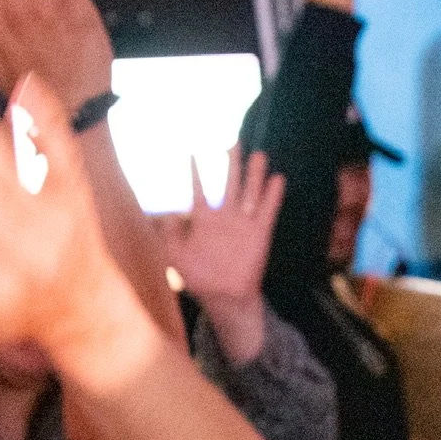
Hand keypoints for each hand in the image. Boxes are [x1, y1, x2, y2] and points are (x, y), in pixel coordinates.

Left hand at [156, 150, 285, 364]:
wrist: (224, 297)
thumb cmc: (199, 278)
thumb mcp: (176, 256)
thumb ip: (168, 235)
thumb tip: (163, 214)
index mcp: (204, 220)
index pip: (199, 191)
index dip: (195, 174)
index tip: (192, 154)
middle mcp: (225, 217)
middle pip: (230, 184)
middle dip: (232, 164)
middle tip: (234, 143)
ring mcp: (244, 223)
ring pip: (250, 193)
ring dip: (254, 175)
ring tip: (259, 155)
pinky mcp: (260, 233)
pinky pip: (267, 211)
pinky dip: (272, 196)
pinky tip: (277, 179)